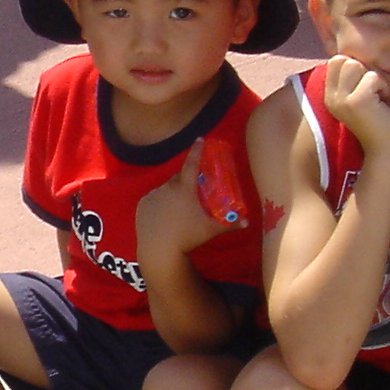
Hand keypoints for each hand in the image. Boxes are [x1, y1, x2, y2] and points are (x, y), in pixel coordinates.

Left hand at [136, 139, 219, 254]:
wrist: (159, 250)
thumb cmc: (187, 237)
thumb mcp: (211, 230)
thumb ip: (230, 224)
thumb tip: (247, 222)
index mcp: (184, 188)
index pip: (192, 164)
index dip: (197, 151)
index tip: (200, 139)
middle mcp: (167, 187)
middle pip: (179, 178)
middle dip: (186, 180)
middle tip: (193, 191)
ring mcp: (153, 195)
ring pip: (165, 189)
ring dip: (173, 193)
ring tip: (178, 210)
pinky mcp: (142, 204)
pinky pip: (154, 198)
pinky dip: (160, 202)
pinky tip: (164, 215)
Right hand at [323, 55, 389, 162]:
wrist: (388, 150)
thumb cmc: (382, 121)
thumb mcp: (361, 97)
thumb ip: (353, 80)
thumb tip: (355, 58)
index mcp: (330, 97)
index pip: (337, 61)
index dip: (356, 68)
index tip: (367, 88)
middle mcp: (331, 98)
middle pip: (343, 60)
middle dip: (363, 70)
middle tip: (373, 92)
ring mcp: (341, 100)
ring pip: (354, 65)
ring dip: (373, 78)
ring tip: (378, 97)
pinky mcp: (356, 102)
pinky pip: (372, 77)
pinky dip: (383, 87)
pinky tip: (384, 104)